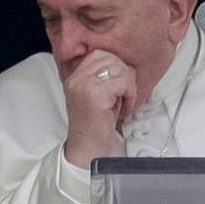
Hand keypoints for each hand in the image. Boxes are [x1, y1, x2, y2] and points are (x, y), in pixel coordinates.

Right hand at [62, 50, 137, 167]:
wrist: (87, 150)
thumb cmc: (94, 126)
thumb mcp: (97, 96)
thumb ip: (104, 78)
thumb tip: (125, 65)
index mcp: (75, 77)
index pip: (100, 54)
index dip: (116, 67)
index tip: (118, 86)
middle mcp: (76, 79)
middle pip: (112, 58)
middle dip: (125, 76)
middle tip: (123, 96)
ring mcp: (84, 85)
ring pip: (120, 69)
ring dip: (128, 87)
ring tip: (122, 103)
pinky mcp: (95, 95)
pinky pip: (123, 83)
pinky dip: (129, 96)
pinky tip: (123, 109)